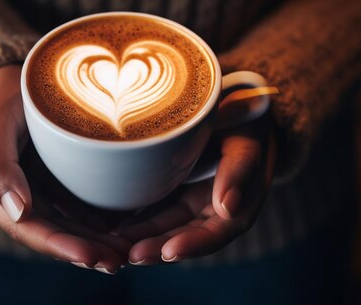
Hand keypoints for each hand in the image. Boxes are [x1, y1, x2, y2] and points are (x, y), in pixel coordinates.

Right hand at [0, 65, 129, 273]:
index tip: (90, 256)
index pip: (29, 229)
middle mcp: (22, 197)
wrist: (12, 79)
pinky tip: (126, 226)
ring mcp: (43, 189)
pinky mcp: (61, 178)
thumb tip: (17, 211)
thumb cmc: (0, 96)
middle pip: (55, 234)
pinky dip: (101, 220)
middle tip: (119, 260)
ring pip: (71, 225)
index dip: (59, 246)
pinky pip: (81, 205)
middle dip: (85, 251)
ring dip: (97, 242)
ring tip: (128, 251)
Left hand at [118, 113, 275, 264]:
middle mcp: (215, 210)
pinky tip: (113, 224)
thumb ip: (239, 171)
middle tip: (132, 256)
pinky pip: (156, 209)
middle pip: (187, 236)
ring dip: (144, 238)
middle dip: (160, 248)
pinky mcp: (176, 188)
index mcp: (241, 204)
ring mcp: (194, 200)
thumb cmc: (247, 119)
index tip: (170, 252)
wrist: (238, 104)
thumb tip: (227, 209)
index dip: (194, 245)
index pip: (217, 233)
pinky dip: (137, 219)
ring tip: (115, 245)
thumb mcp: (247, 139)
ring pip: (167, 227)